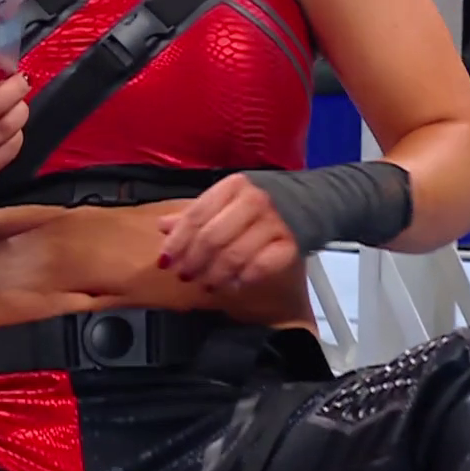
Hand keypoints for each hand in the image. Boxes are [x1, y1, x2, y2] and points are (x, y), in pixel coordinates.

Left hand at [156, 174, 300, 291]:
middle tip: (185, 276)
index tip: (165, 261)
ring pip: (234, 254)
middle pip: (212, 237)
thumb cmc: (256, 207)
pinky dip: (243, 278)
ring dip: (215, 275)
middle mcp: (254, 200)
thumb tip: (163, 226)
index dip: (177, 241)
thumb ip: (194, 216)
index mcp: (233, 186)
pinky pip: (261, 266)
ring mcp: (274, 222)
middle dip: (194, 261)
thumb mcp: (224, 204)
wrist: (306, 206)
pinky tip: (233, 285)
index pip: (196, 215)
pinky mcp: (291, 245)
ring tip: (206, 284)